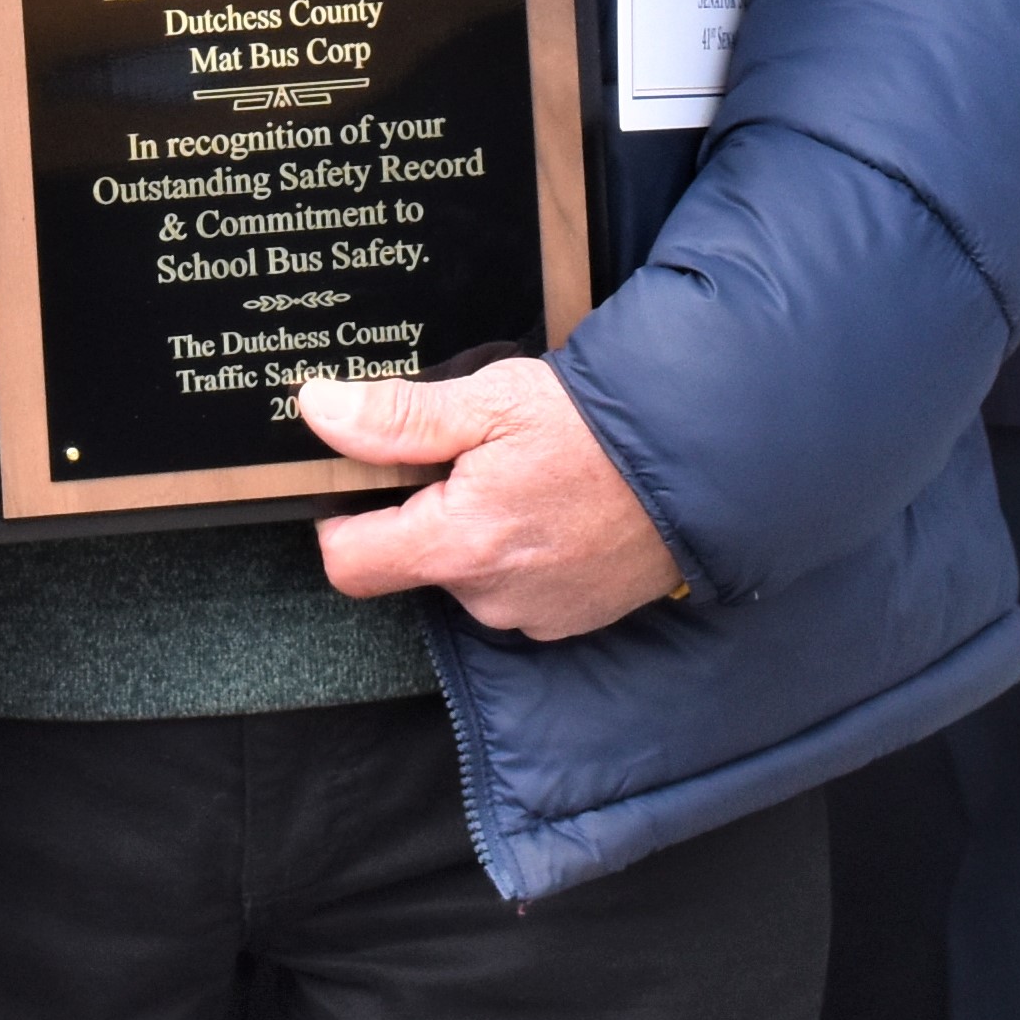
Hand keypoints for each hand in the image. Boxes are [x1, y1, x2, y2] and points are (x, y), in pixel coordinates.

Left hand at [300, 361, 677, 639]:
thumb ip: (397, 416)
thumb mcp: (491, 400)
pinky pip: (517, 590)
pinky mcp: (569, 619)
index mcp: (458, 543)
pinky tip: (555, 507)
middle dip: (426, 512)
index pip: (349, 563)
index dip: (340, 521)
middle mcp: (489, 595)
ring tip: (523, 475)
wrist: (701, 461)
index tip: (361, 484)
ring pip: (468, 575)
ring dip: (479, 532)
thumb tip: (318, 410)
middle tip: (470, 455)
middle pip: (413, 562)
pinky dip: (524, 553)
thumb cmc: (596, 426)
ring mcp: (532, 614)